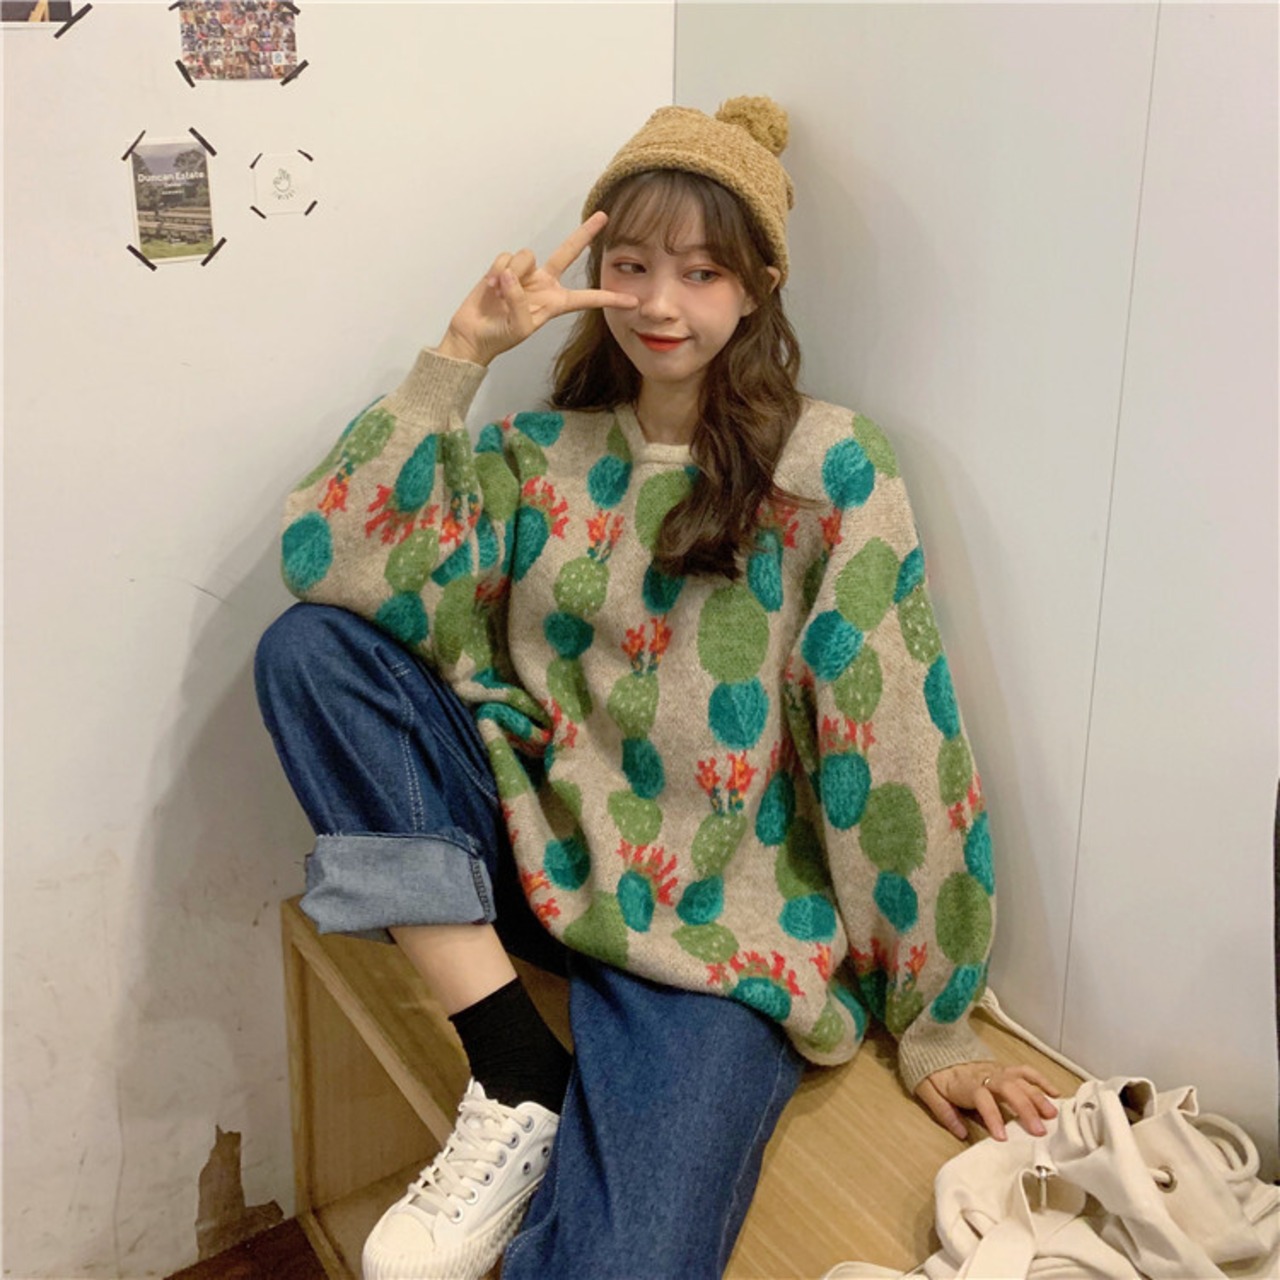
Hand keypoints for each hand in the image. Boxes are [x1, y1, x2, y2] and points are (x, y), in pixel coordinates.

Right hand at [436, 212, 637, 366]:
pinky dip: (496, 272)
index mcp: (556, 302)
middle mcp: (545, 282)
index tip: (633, 301)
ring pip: (526, 256)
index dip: (609, 299)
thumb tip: (509, 274)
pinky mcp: (505, 266)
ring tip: (499, 295)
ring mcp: (525, 273)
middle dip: (585, 233)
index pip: (587, 298)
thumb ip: (519, 299)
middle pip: (568, 251)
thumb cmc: (501, 336)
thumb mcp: (519, 326)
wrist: (474, 334)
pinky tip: (490, 288)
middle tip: (603, 216)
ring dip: (511, 274)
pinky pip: (506, 258)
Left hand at [916, 1060, 1059, 1141]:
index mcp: (967, 1084)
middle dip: (1026, 1109)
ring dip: (1038, 1097)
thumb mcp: (929, 1094)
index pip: (983, 1099)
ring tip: (1052, 1116)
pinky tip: (1055, 1094)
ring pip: (1021, 1080)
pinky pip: (1025, 1071)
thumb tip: (961, 1133)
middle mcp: (986, 1075)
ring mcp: (998, 1070)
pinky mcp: (1005, 1069)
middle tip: (1040, 1131)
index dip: (993, 1117)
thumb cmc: (936, 1078)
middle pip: (1009, 1088)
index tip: (1002, 1138)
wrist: (934, 1051)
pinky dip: (1041, 1080)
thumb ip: (944, 1113)